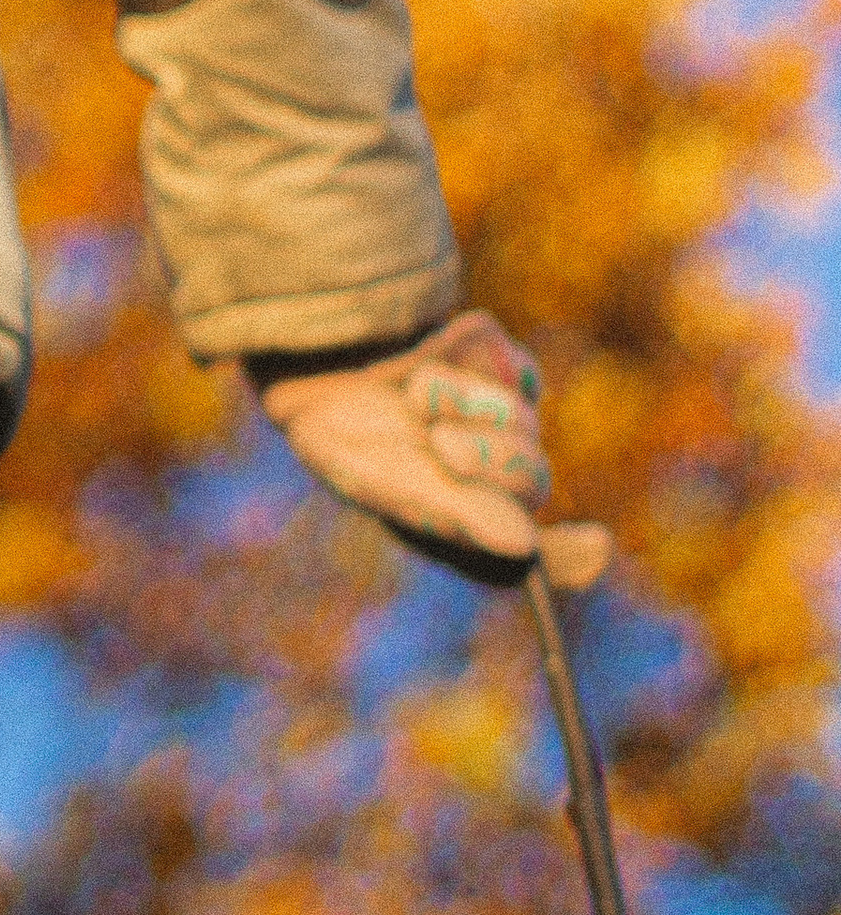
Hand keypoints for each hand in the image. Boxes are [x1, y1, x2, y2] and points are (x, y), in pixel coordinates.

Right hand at [251, 310, 609, 590]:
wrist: (320, 367)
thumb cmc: (346, 442)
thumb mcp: (385, 479)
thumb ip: (454, 512)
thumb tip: (522, 545)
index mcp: (471, 524)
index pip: (541, 555)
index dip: (569, 554)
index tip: (594, 542)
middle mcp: (496, 478)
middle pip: (533, 475)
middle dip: (487, 457)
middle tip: (438, 443)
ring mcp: (506, 421)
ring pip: (522, 414)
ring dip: (463, 400)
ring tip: (414, 395)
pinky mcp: (503, 367)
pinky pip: (510, 362)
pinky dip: (464, 359)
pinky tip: (426, 363)